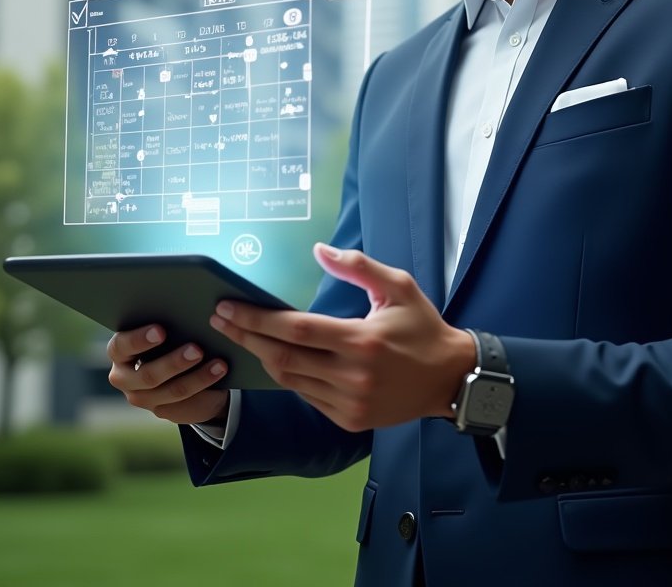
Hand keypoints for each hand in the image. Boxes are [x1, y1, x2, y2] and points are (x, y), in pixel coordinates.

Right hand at [106, 325, 229, 425]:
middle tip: (197, 349)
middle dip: (174, 362)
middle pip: (148, 375)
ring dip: (198, 377)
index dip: (139, 340)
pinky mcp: (161, 410)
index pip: (121, 346)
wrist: (176, 366)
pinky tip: (219, 371)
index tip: (161, 331)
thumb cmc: (167, 335)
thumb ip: (166, 322)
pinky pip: (185, 401)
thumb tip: (185, 308)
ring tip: (219, 363)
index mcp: (119, 351)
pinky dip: (204, 384)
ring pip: (171, 390)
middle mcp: (124, 377)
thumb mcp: (165, 328)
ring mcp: (142, 397)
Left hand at [209, 243, 475, 432]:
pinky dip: (288, 377)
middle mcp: (352, 376)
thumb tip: (318, 250)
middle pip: (282, 358)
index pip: (295, 329)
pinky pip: (306, 397)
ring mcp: (349, 403)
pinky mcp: (349, 420)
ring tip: (242, 337)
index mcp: (362, 340)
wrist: (450, 378)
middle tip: (220, 321)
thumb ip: (357, 267)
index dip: (256, 319)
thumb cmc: (423, 327)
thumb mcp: (398, 286)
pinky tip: (276, 358)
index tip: (227, 307)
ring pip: (290, 381)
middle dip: (246, 338)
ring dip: (263, 358)